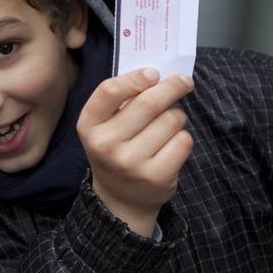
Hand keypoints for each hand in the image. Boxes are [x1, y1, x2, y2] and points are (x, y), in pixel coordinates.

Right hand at [77, 68, 193, 235]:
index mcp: (89, 125)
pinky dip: (183, 138)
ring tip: (167, 126)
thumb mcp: (104, 125)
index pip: (109, 91)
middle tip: (183, 81)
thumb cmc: (116, 148)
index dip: (135, 78)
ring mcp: (130, 162)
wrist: (120, 198)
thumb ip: (121, 99)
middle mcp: (106, 144)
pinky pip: (183, 141)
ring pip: (171, 120)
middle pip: (148, 102)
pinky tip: (171, 145)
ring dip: (176, 117)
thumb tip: (157, 75)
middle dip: (172, 87)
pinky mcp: (156, 175)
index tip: (153, 73)